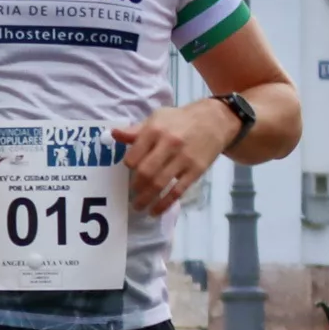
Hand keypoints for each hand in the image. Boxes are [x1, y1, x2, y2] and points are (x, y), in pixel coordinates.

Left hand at [112, 101, 237, 215]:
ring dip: (146, 199)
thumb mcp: (157, 118)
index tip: (128, 170)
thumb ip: (135, 131)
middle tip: (132, 192)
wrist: (216, 120)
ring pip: (160, 184)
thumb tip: (113, 134)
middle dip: (136, 186)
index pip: (134, 156)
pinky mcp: (196, 170)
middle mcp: (169, 145)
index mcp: (155, 131)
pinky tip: (155, 211)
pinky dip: (164, 203)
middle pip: (146, 172)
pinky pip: (178, 191)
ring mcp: (184, 159)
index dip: (128, 166)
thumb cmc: (180, 120)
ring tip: (138, 206)